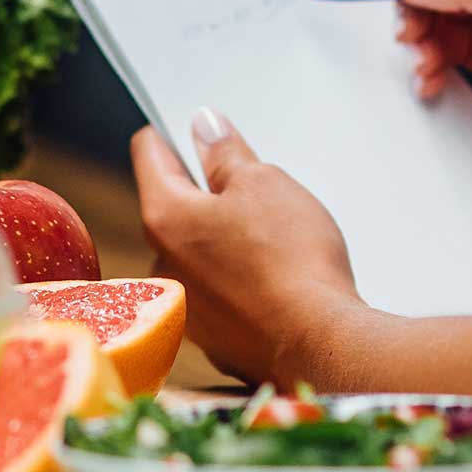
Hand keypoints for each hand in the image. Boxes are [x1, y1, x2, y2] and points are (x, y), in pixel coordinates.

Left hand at [133, 114, 359, 384]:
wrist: (321, 344)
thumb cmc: (292, 260)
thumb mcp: (264, 184)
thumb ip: (226, 155)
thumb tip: (204, 128)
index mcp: (165, 217)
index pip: (150, 156)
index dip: (171, 132)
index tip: (191, 126)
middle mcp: (162, 265)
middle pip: (175, 207)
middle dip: (207, 191)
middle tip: (252, 182)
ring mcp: (186, 307)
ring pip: (198, 252)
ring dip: (223, 237)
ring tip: (274, 235)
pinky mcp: (214, 337)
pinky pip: (219, 291)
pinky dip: (238, 277)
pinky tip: (275, 276)